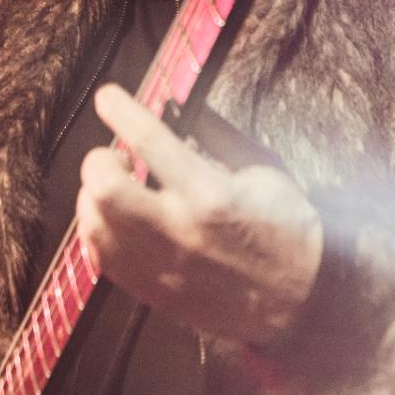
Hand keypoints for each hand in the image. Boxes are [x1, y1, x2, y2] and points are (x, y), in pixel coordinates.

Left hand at [77, 84, 321, 345]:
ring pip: (94, 225)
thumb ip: (215, 133)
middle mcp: (179, 231)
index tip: (107, 96)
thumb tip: (173, 104)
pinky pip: (100, 257)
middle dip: (99, 161)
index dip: (121, 111)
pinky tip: (117, 219)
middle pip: (106, 188)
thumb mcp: (262, 168)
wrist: (300, 299)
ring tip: (118, 188)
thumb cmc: (286, 226)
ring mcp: (161, 267)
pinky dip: (98, 230)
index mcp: (211, 194)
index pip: (149, 141)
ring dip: (94, 196)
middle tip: (117, 157)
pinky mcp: (152, 292)